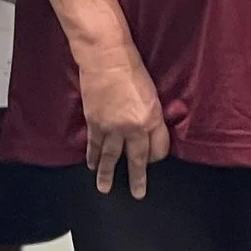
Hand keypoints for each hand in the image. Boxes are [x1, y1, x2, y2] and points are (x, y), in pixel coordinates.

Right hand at [76, 39, 170, 196]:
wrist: (106, 57)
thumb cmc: (131, 69)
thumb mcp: (152, 93)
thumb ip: (152, 115)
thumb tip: (148, 130)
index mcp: (152, 118)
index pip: (158, 148)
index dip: (157, 156)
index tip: (153, 160)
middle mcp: (134, 127)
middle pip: (137, 159)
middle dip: (137, 178)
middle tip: (137, 193)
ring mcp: (113, 127)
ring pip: (111, 157)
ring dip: (108, 174)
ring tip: (105, 188)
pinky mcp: (95, 122)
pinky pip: (94, 145)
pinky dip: (92, 157)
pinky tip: (91, 165)